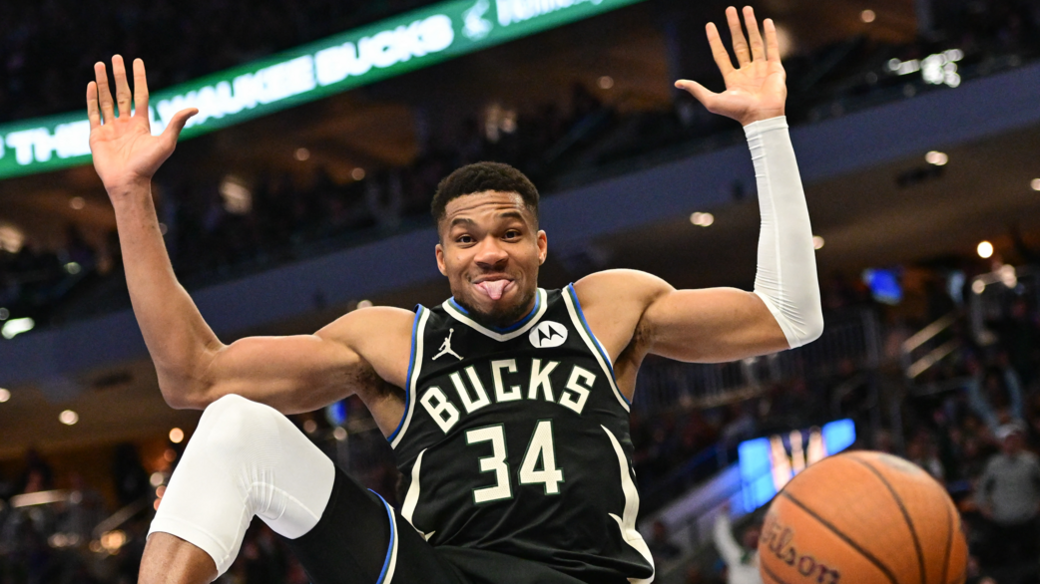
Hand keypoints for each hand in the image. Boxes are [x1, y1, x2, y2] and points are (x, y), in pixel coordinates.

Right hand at [87, 56, 196, 195]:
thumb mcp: (166, 142)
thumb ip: (177, 123)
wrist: (128, 182)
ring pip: (106, 99)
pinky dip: (92, 98)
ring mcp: (110, 128)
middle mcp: (126, 124)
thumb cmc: (149, 165)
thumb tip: (195, 107)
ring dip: (103, 82)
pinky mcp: (97, 135)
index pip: (140, 94)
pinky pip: (93, 112)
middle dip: (119, 75)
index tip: (137, 61)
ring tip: (99, 64)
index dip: (139, 78)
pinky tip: (91, 84)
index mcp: (142, 124)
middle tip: (115, 57)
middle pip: (122, 93)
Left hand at [675, 6, 786, 125]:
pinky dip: (770, 34)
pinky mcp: (775, 68)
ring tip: (747, 9)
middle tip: (730, 9)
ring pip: (754, 42)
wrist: (760, 117)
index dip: (715, 40)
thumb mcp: (711, 100)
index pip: (721, 54)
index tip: (709, 25)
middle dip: (734, 26)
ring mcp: (761, 69)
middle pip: (739, 44)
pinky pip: (772, 47)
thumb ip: (696, 90)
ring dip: (751, 25)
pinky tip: (767, 22)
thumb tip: (677, 83)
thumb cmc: (737, 112)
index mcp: (732, 78)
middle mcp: (746, 71)